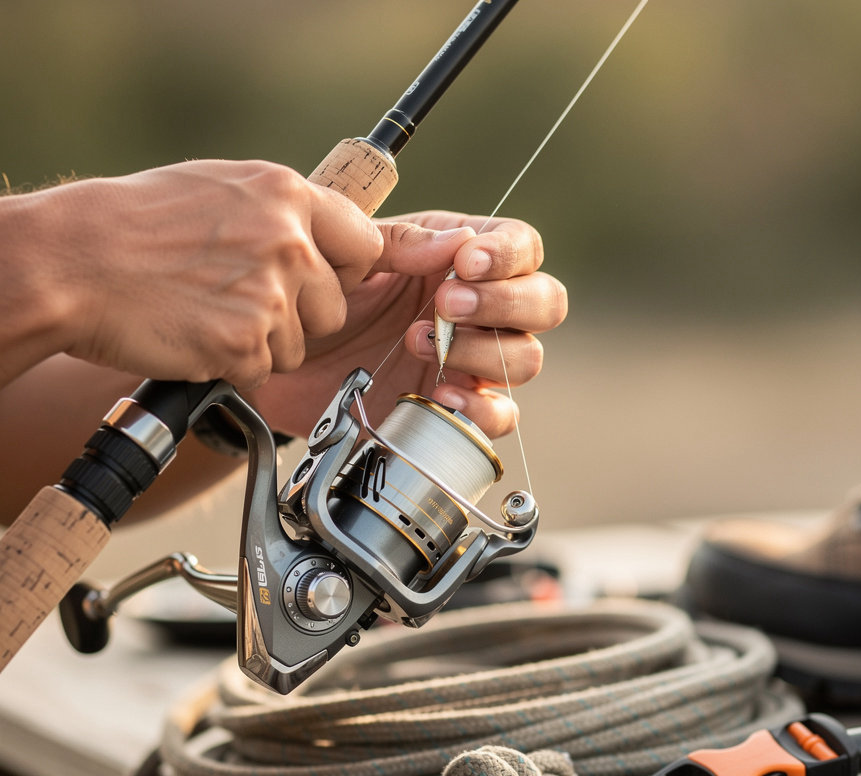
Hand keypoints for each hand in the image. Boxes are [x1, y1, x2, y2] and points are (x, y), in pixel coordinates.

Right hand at [41, 159, 383, 390]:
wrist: (74, 261)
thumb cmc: (136, 224)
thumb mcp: (222, 190)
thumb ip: (281, 215)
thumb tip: (325, 241)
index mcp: (286, 195)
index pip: (365, 244)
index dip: (346, 272)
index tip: (327, 281)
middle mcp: (288, 242)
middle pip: (336, 310)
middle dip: (301, 319)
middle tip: (246, 304)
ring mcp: (269, 295)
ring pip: (299, 348)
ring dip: (263, 344)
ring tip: (210, 313)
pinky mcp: (245, 343)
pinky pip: (261, 372)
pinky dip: (231, 365)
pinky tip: (196, 333)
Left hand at [252, 211, 567, 437]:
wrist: (284, 358)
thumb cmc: (321, 295)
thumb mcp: (353, 256)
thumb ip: (403, 243)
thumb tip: (461, 243)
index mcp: (464, 257)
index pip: (523, 245)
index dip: (508, 254)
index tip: (466, 264)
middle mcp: (481, 308)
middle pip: (545, 302)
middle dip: (503, 303)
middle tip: (444, 305)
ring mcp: (474, 361)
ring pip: (527, 357)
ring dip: (482, 351)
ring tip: (418, 343)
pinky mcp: (457, 409)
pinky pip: (502, 416)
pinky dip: (481, 408)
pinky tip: (441, 394)